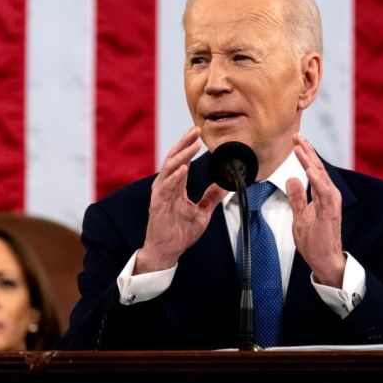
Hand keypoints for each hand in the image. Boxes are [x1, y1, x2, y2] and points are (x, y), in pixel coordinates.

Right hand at [135, 127, 227, 273]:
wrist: (167, 252)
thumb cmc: (180, 233)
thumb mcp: (202, 213)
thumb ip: (211, 197)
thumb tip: (225, 185)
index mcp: (176, 186)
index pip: (182, 160)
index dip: (189, 146)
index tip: (198, 133)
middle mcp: (167, 186)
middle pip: (175, 159)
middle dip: (184, 143)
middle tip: (195, 130)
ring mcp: (161, 195)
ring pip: (170, 169)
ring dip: (181, 156)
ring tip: (192, 145)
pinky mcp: (158, 205)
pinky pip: (166, 188)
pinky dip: (174, 177)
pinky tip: (183, 169)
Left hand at [286, 133, 345, 286]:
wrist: (324, 260)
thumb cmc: (314, 241)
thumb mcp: (300, 215)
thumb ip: (297, 197)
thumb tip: (292, 179)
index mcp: (322, 195)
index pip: (313, 170)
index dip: (305, 155)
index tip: (296, 141)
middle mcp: (329, 196)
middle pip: (317, 168)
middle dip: (307, 151)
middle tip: (296, 135)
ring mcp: (331, 203)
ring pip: (321, 176)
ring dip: (310, 161)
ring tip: (300, 147)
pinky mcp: (330, 212)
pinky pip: (324, 193)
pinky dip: (317, 181)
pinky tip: (310, 170)